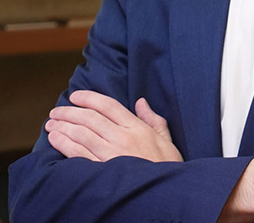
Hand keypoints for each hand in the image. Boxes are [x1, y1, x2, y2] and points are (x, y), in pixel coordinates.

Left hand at [45, 90, 182, 162]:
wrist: (163, 193)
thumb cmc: (165, 167)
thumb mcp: (165, 139)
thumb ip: (153, 119)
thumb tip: (141, 102)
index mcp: (137, 127)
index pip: (108, 105)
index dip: (89, 98)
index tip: (76, 96)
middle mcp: (122, 137)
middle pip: (90, 118)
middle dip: (70, 112)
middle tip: (56, 111)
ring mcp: (111, 154)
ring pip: (81, 134)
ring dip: (63, 126)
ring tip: (51, 124)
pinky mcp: (101, 171)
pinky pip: (78, 154)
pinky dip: (64, 144)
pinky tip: (55, 139)